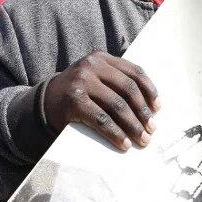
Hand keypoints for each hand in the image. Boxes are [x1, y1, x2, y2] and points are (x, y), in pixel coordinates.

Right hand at [44, 51, 159, 150]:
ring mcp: (81, 83)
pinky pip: (102, 120)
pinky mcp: (74, 102)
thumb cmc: (78, 92)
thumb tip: (150, 106)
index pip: (133, 72)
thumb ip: (115, 81)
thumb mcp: (94, 77)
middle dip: (143, 112)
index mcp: (101, 58)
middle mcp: (91, 66)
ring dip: (133, 125)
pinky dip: (116, 134)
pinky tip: (124, 143)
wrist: (44, 102)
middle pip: (128, 89)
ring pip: (117, 106)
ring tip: (142, 139)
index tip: (158, 108)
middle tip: (151, 129)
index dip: (149, 90)